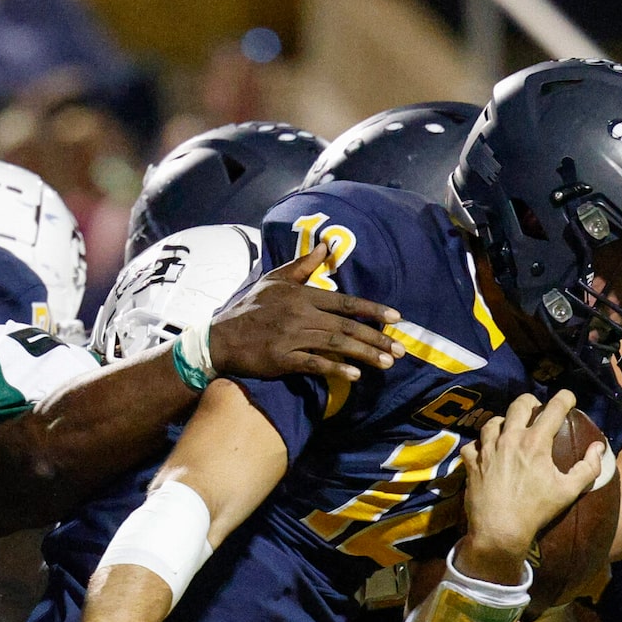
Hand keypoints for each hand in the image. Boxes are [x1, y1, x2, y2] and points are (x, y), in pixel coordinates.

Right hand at [204, 247, 399, 385]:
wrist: (221, 337)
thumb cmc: (251, 307)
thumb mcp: (276, 280)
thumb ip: (304, 265)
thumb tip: (327, 245)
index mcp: (303, 295)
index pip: (346, 302)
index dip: (373, 310)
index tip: (396, 318)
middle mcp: (301, 315)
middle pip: (346, 326)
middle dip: (376, 339)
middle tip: (400, 350)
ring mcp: (292, 337)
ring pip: (336, 345)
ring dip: (364, 355)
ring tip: (386, 364)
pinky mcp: (283, 359)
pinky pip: (314, 364)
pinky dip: (335, 369)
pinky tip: (354, 376)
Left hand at [460, 390, 605, 574]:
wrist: (499, 531)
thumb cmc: (536, 511)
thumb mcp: (569, 491)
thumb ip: (588, 468)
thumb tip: (599, 448)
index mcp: (536, 442)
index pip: (554, 408)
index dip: (565, 398)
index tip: (569, 397)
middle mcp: (510, 439)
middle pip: (519, 405)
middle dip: (530, 402)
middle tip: (536, 409)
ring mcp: (487, 449)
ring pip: (493, 421)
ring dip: (503, 421)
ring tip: (509, 428)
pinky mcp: (472, 463)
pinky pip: (472, 445)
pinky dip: (479, 445)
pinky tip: (485, 451)